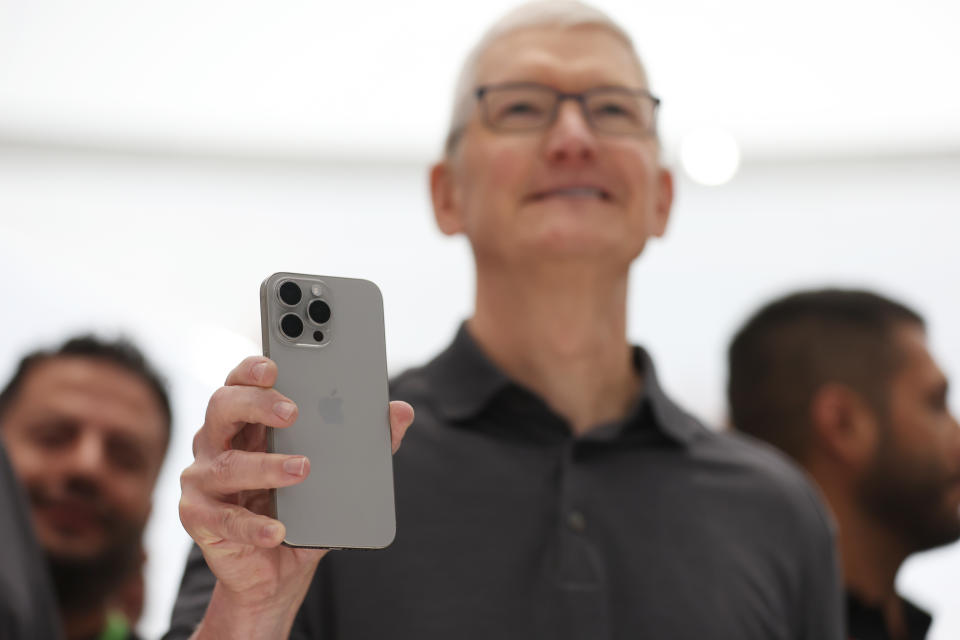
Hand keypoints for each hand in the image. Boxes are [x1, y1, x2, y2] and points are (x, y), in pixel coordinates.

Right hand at [179, 356, 413, 637]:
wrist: (277, 570)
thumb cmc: (304, 507)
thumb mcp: (339, 472)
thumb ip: (369, 441)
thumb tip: (401, 411)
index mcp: (247, 421)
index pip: (241, 381)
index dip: (253, 369)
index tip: (275, 365)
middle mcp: (217, 442)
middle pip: (222, 406)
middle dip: (256, 403)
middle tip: (293, 412)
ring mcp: (203, 480)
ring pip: (225, 464)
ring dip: (265, 465)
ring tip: (302, 469)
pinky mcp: (200, 519)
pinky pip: (225, 519)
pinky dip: (254, 525)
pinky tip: (279, 529)